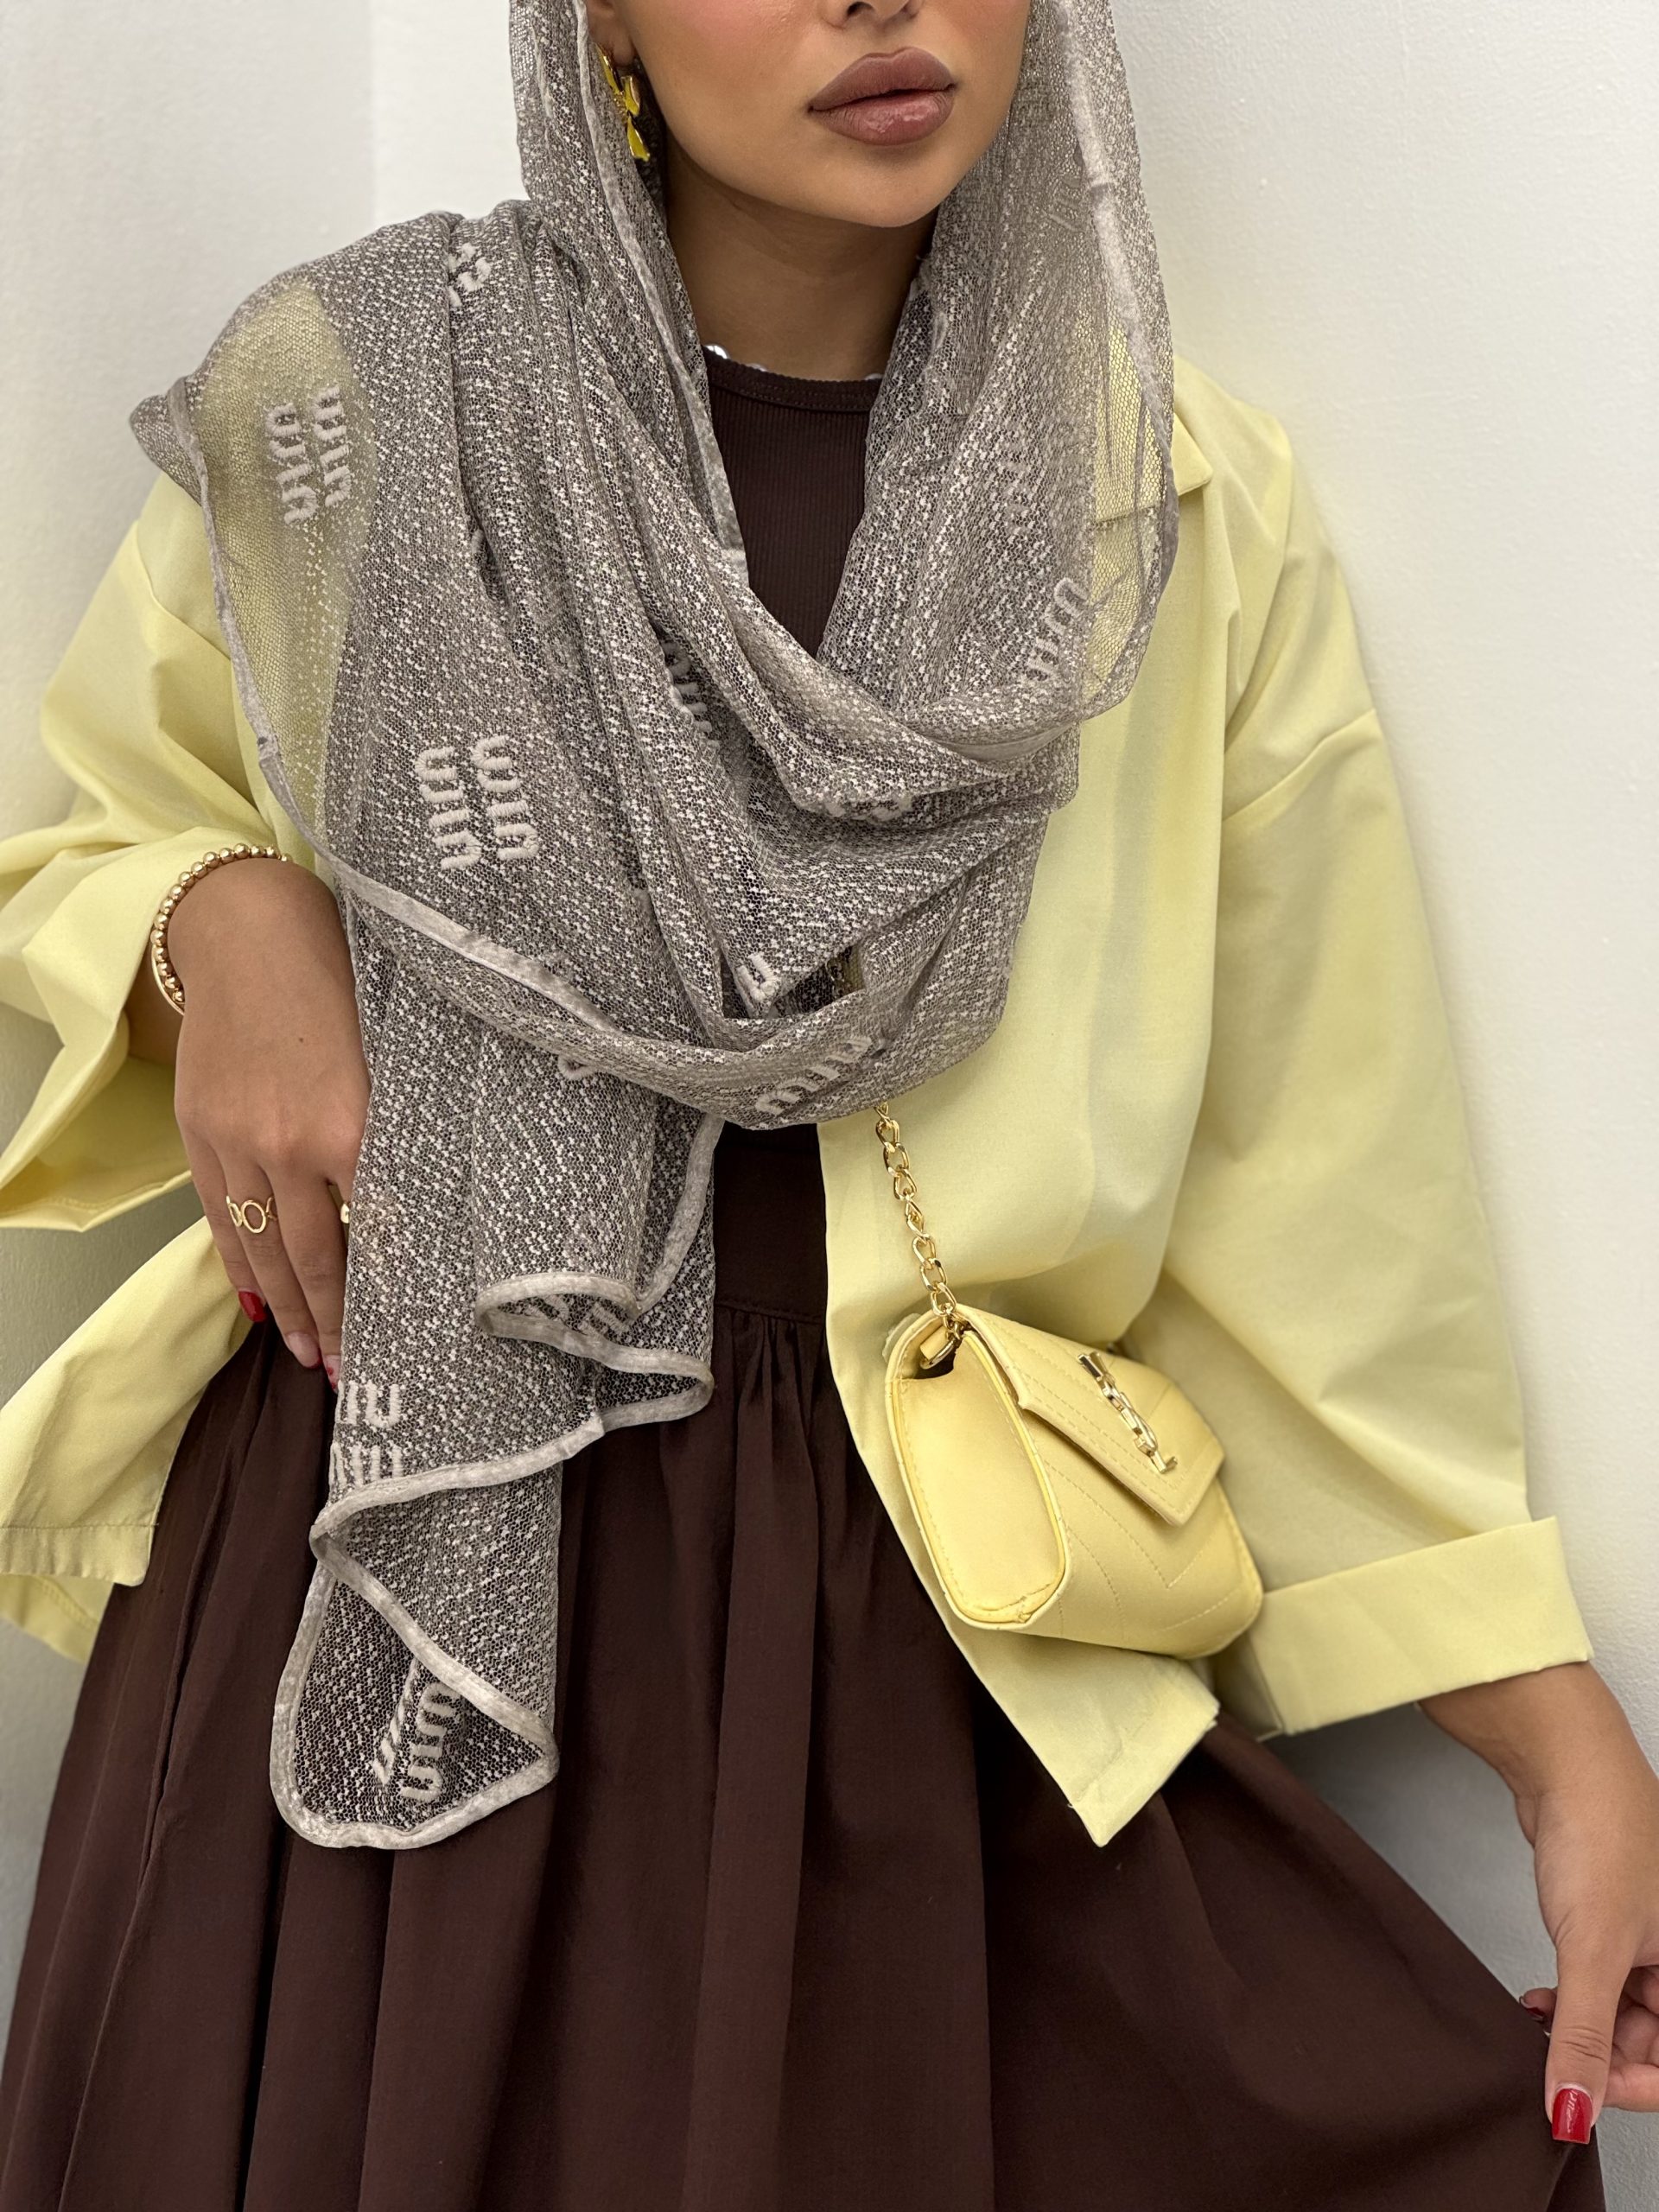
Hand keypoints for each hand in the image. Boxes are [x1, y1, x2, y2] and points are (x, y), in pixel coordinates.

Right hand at [130, 854, 366, 1379]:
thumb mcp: (394, 1053)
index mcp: (356, 1124)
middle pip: (319, 1257)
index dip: (394, 1288)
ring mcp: (240, 1144)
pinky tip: (259, 1303)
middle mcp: (294, 1145)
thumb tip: (434, 1199)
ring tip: (309, 1355)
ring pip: (266, 1249)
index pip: (381, 1229)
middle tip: (353, 1373)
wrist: (247, 932)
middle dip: (338, 1322)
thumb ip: (405, 1127)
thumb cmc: (344, 979)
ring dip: (289, 1309)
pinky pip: (221, 1218)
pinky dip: (240, 1266)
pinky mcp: (201, 1135)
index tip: (413, 1334)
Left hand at [1421, 1662, 1658, 2137]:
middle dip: (1600, 2058)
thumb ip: (1584, 2037)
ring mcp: (1649, 1939)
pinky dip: (1570, 1998)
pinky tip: (1538, 2001)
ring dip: (1580, 2029)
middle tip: (1549, 2059)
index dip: (1632, 2087)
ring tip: (1537, 2025)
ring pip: (1623, 2016)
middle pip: (1651, 2043)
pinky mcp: (1613, 1922)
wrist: (1565, 1763)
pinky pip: (1600, 1983)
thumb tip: (1572, 2110)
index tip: (1581, 2091)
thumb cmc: (1601, 1835)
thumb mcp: (1592, 1951)